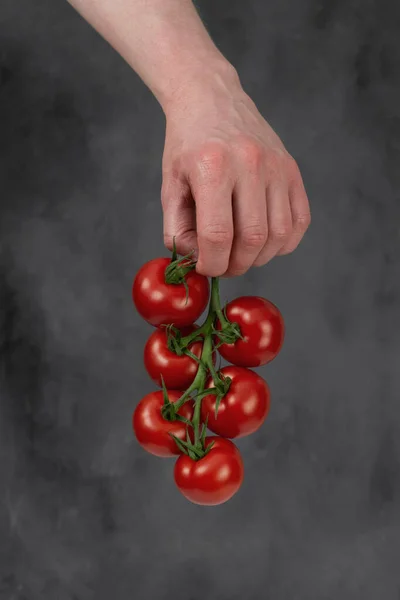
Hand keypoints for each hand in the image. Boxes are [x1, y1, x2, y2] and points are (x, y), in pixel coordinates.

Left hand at [161, 64, 310, 276]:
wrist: (211, 100)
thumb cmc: (187, 146)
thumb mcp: (170, 186)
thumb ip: (177, 229)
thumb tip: (198, 263)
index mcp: (213, 167)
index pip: (217, 235)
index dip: (211, 263)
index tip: (205, 267)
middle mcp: (250, 164)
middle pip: (252, 239)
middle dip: (236, 265)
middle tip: (223, 265)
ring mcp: (277, 166)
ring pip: (279, 235)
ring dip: (260, 257)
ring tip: (242, 254)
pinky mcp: (292, 170)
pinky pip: (300, 221)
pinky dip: (284, 243)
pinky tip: (264, 242)